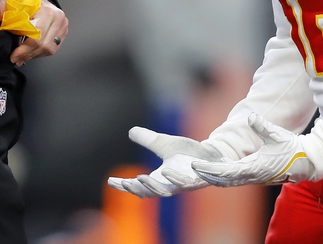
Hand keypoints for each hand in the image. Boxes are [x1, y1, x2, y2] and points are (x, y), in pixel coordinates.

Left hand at [9, 0, 67, 65]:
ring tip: (24, 57)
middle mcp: (58, 18)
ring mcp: (63, 25)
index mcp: (47, 12)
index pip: (36, 37)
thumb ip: (15, 24)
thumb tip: (5, 38)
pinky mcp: (63, 31)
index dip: (24, 50)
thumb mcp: (20, 10)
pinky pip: (54, 48)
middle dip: (28, 55)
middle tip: (17, 59)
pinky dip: (41, 53)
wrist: (39, 0)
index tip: (14, 56)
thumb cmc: (29, 3)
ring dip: (35, 55)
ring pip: (50, 49)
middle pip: (44, 46)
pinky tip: (33, 52)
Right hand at [107, 127, 225, 197]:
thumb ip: (148, 140)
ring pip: (171, 189)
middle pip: (153, 192)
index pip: (140, 186)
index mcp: (160, 178)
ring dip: (158, 185)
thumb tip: (131, 131)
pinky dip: (185, 177)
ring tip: (145, 176)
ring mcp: (187, 183)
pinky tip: (175, 169)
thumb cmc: (187, 153)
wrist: (212, 155)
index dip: (125, 185)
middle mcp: (172, 184)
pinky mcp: (201, 178)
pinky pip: (193, 181)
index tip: (111, 181)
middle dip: (140, 188)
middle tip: (127, 182)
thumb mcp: (164, 143)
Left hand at [191, 114, 322, 186]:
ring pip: (228, 181)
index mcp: (253, 168)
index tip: (196, 165)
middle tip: (191, 169)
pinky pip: (235, 179)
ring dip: (213, 176)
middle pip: (223, 179)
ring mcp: (253, 178)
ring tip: (199, 170)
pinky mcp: (256, 176)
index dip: (209, 168)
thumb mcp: (277, 135)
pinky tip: (217, 169)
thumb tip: (251, 117)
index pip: (225, 171)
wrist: (307, 162)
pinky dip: (223, 176)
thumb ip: (262, 126)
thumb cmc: (292, 148)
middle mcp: (251, 176)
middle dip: (206, 174)